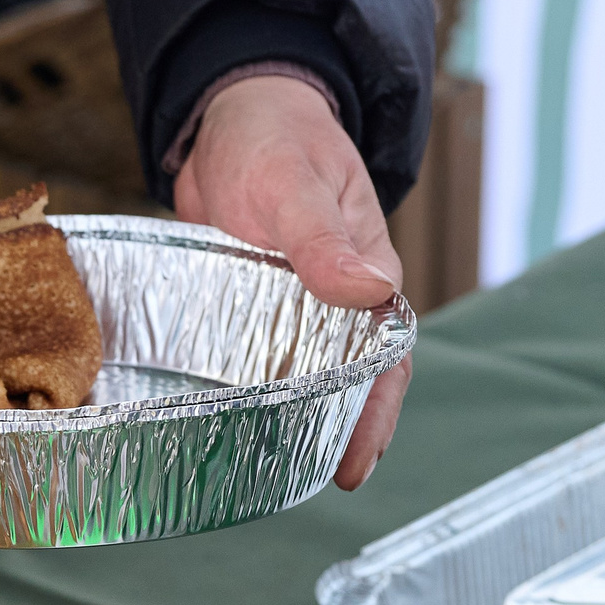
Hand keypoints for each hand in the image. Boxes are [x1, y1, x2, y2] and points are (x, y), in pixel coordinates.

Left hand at [170, 72, 407, 489]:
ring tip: (264, 474)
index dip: (375, 415)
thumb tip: (374, 290)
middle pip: (346, 382)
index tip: (357, 462)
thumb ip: (324, 238)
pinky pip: (250, 360)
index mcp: (367, 274)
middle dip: (335, 435)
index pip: (384, 359)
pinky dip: (244, 393)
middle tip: (312, 484)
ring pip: (297, 377)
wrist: (232, 119)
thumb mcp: (295, 182)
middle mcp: (333, 302)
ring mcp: (288, 308)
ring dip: (288, 421)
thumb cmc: (276, 138)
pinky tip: (220, 426)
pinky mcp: (244, 309)